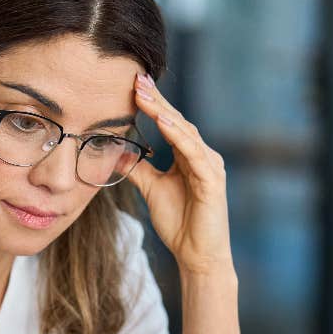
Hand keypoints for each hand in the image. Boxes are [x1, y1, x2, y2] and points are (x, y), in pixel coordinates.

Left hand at [129, 72, 233, 276]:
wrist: (197, 255)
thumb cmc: (180, 223)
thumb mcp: (152, 190)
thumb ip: (139, 169)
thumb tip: (119, 152)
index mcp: (189, 156)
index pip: (170, 124)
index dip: (153, 105)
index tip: (133, 86)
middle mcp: (203, 156)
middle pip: (178, 121)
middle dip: (157, 100)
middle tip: (138, 79)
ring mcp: (210, 166)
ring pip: (185, 133)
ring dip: (165, 113)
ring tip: (146, 95)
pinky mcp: (212, 181)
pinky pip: (194, 154)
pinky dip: (179, 137)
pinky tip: (165, 124)